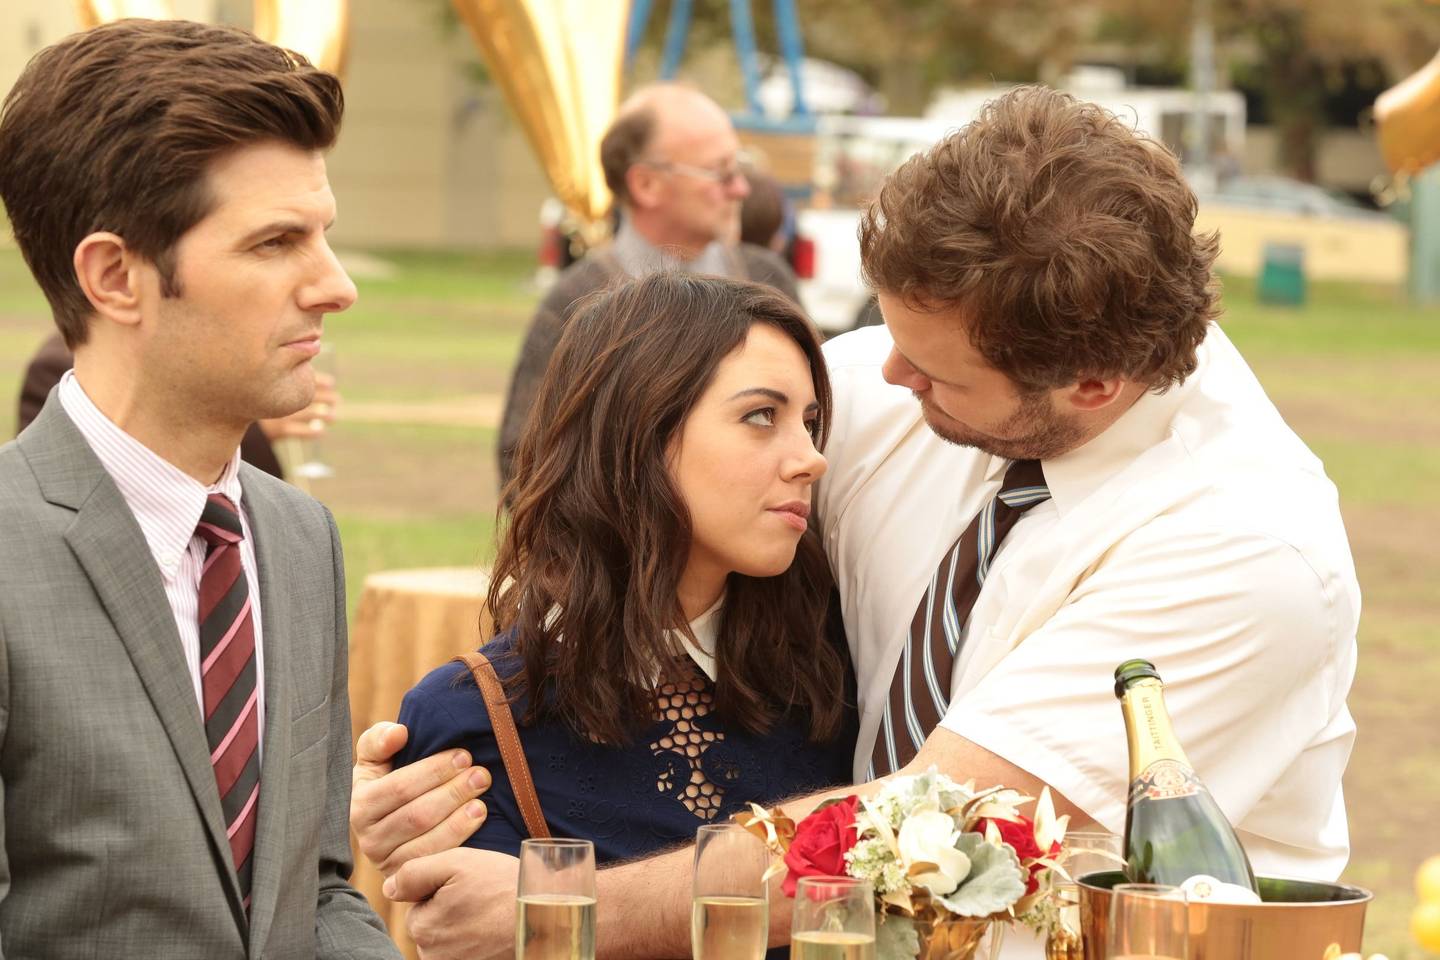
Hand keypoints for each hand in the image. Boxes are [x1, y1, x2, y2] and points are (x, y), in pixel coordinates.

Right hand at [258, 372, 338, 439]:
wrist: (230, 416)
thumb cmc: (252, 393)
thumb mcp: (267, 379)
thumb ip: (285, 373)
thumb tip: (309, 368)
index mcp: (279, 379)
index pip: (307, 379)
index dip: (323, 382)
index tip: (331, 383)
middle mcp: (280, 396)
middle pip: (313, 396)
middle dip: (328, 398)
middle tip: (336, 400)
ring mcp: (280, 414)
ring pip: (312, 414)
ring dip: (326, 415)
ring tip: (332, 416)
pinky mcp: (279, 430)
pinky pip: (303, 431)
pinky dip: (315, 431)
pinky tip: (320, 430)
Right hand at [350, 721, 490, 876]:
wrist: (389, 825)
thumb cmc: (387, 781)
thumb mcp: (375, 759)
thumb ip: (379, 740)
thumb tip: (399, 733)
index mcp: (359, 805)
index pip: (399, 787)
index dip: (434, 771)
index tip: (463, 756)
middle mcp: (368, 839)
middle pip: (416, 816)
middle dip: (453, 793)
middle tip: (481, 775)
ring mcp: (387, 863)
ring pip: (427, 841)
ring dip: (459, 819)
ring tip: (482, 799)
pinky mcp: (407, 880)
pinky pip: (435, 863)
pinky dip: (459, 841)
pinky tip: (477, 820)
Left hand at [387, 848, 518, 959]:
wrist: (545, 916)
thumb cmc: (503, 885)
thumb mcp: (457, 862)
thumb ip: (415, 872)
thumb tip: (389, 887)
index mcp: (423, 927)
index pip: (418, 904)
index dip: (441, 889)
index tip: (468, 885)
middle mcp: (432, 955)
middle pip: (431, 926)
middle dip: (450, 911)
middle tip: (482, 899)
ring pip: (448, 941)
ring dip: (463, 928)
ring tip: (490, 915)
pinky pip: (464, 952)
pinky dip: (476, 943)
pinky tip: (493, 932)